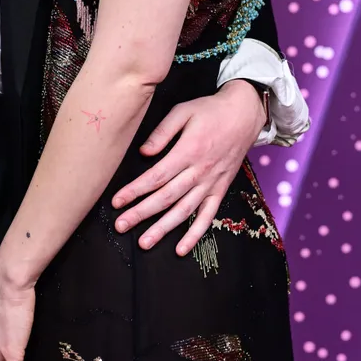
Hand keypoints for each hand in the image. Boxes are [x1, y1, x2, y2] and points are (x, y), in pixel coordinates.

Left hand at [111, 79, 265, 255]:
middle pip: (166, 197)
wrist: (244, 115)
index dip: (135, 190)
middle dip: (141, 213)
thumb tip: (143, 152)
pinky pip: (207, 216)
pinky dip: (195, 234)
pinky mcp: (220, 190)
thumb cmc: (210, 111)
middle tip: (121, 226)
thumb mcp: (183, 111)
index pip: (156, 176)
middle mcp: (199, 172)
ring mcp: (211, 183)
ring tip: (144, 243)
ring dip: (163, 229)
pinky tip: (181, 249)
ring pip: (184, 211)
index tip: (117, 201)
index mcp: (188, 151)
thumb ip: (162, 132)